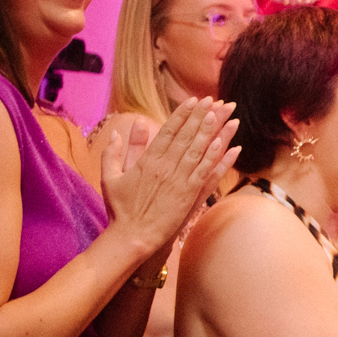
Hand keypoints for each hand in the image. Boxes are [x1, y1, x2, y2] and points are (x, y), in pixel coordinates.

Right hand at [102, 97, 239, 256]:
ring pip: (198, 151)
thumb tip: (116, 132)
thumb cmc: (119, 209)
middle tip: (214, 100)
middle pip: (186, 136)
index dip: (182, 115)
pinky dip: (216, 159)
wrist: (132, 236)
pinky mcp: (189, 196)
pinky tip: (227, 146)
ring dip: (212, 131)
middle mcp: (165, 168)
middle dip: (201, 116)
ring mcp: (178, 181)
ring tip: (223, 114)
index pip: (167, 131)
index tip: (193, 101)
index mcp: (147, 161)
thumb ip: (113, 153)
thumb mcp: (110, 178)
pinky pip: (205, 174)